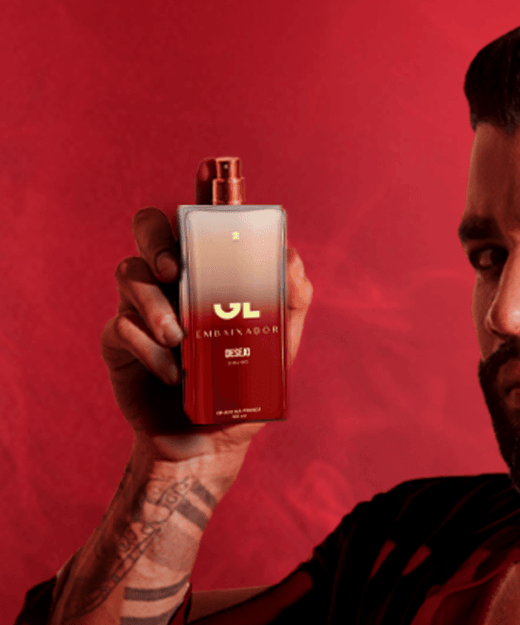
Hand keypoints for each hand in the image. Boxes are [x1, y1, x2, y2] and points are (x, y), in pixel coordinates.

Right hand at [102, 203, 312, 463]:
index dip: (198, 198)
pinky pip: (122, 328)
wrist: (210, 443)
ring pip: (130, 275)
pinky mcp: (119, 342)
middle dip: (156, 239)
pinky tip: (172, 374)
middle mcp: (171, 283)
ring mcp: (141, 309)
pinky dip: (148, 350)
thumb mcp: (278, 349)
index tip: (207, 181)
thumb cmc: (243, 389)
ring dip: (154, 303)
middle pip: (149, 231)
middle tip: (175, 267)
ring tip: (180, 339)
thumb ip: (290, 305)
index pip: (198, 224)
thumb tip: (294, 261)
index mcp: (209, 275)